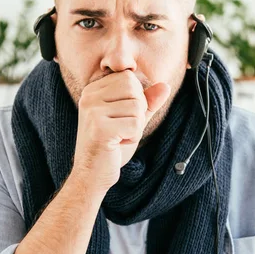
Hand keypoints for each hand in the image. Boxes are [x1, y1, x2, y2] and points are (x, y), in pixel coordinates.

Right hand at [72, 70, 170, 190]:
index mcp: (93, 90)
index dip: (136, 99)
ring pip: (137, 107)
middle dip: (137, 111)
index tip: (121, 117)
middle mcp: (89, 97)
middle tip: (122, 128)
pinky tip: (118, 144)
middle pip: (133, 88)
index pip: (128, 78)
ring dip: (135, 126)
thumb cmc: (111, 146)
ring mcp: (92, 111)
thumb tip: (165, 86)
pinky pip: (135, 124)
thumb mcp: (132, 119)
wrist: (91, 175)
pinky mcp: (100, 128)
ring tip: (119, 136)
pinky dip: (133, 137)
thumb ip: (147, 101)